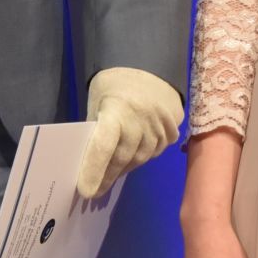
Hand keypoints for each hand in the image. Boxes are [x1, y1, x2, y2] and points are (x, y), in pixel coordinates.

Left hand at [76, 68, 183, 197]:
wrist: (151, 67)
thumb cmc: (115, 84)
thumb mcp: (98, 101)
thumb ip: (95, 129)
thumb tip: (88, 161)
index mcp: (117, 109)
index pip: (103, 147)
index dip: (94, 170)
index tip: (85, 191)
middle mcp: (141, 119)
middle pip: (122, 158)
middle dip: (106, 177)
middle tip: (95, 190)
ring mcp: (160, 126)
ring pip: (139, 159)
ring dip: (123, 169)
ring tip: (111, 175)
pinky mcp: (172, 130)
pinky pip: (154, 152)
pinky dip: (140, 159)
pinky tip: (131, 160)